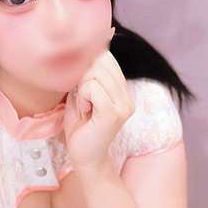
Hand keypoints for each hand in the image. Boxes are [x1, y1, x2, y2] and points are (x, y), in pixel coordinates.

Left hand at [62, 44, 134, 171]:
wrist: (84, 158)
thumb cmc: (80, 128)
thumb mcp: (80, 95)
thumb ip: (84, 75)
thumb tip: (81, 49)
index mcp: (121, 89)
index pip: (106, 57)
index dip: (87, 64)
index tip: (81, 87)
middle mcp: (127, 95)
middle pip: (100, 62)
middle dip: (82, 77)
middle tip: (82, 100)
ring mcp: (124, 104)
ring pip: (94, 74)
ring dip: (81, 89)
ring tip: (85, 107)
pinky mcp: (114, 113)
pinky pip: (92, 88)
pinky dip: (82, 98)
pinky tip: (85, 112)